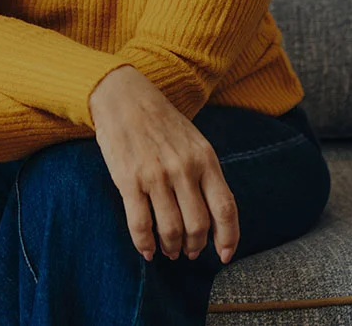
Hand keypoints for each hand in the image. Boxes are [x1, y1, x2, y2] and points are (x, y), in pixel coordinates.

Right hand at [88, 66, 238, 263]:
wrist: (124, 97)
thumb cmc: (161, 120)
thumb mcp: (194, 140)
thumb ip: (205, 173)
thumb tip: (213, 214)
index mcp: (204, 158)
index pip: (225, 208)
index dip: (228, 238)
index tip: (224, 255)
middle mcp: (183, 168)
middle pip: (198, 225)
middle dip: (195, 246)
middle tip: (188, 251)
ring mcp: (156, 175)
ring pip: (171, 230)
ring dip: (171, 247)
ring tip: (169, 250)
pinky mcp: (129, 179)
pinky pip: (140, 224)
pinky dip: (145, 244)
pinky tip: (147, 249)